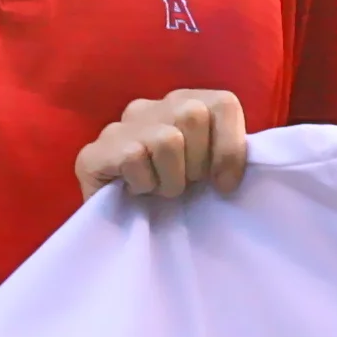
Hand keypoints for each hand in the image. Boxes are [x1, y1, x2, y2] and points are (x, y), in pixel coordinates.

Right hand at [76, 90, 247, 201]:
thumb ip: (228, 154)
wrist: (127, 232)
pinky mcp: (93, 153)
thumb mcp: (211, 173)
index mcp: (184, 104)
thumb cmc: (178, 200)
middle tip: (186, 186)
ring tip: (161, 191)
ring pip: (166, 138)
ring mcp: (119, 127)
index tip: (225, 185)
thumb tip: (244, 163)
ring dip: (171, 179)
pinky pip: (134, 158)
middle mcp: (150, 107)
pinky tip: (136, 192)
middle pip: (193, 115)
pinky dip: (144, 184)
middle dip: (198, 163)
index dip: (230, 147)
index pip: (222, 103)